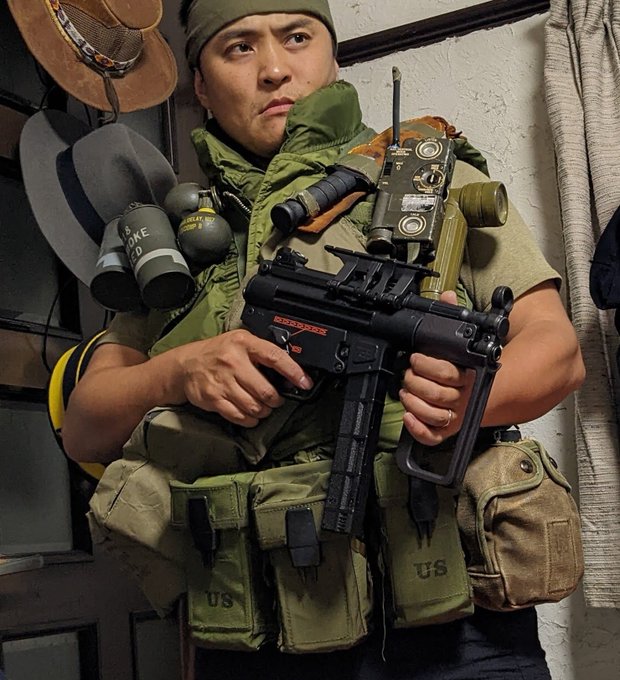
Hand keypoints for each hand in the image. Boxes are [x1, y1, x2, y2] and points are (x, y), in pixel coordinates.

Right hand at [173, 329, 312, 426]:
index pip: (275, 357)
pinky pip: (239, 416)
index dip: (293, 372)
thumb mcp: (241, 341)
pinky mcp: (214, 399)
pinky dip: (250, 419)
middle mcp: (233, 362)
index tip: (304, 382)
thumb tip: (290, 369)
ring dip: (264, 411)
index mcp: (244, 344)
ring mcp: (222, 382)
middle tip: (277, 400)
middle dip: (276, 400)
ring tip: (264, 407)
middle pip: (266, 390)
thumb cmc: (218, 353)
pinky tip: (251, 415)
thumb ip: (262, 351)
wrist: (186, 365)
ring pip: (254, 406)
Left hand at [399, 291, 474, 444]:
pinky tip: (408, 417)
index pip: (446, 373)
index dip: (426, 366)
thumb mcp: (463, 338)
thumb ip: (454, 317)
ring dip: (414, 404)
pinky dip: (418, 430)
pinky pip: (434, 437)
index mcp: (468, 374)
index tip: (415, 358)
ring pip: (434, 416)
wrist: (489, 389)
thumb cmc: (469, 364)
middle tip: (408, 374)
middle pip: (436, 395)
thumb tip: (446, 295)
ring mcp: (456, 414)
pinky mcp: (448, 428)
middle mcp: (463, 396)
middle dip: (415, 383)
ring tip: (406, 392)